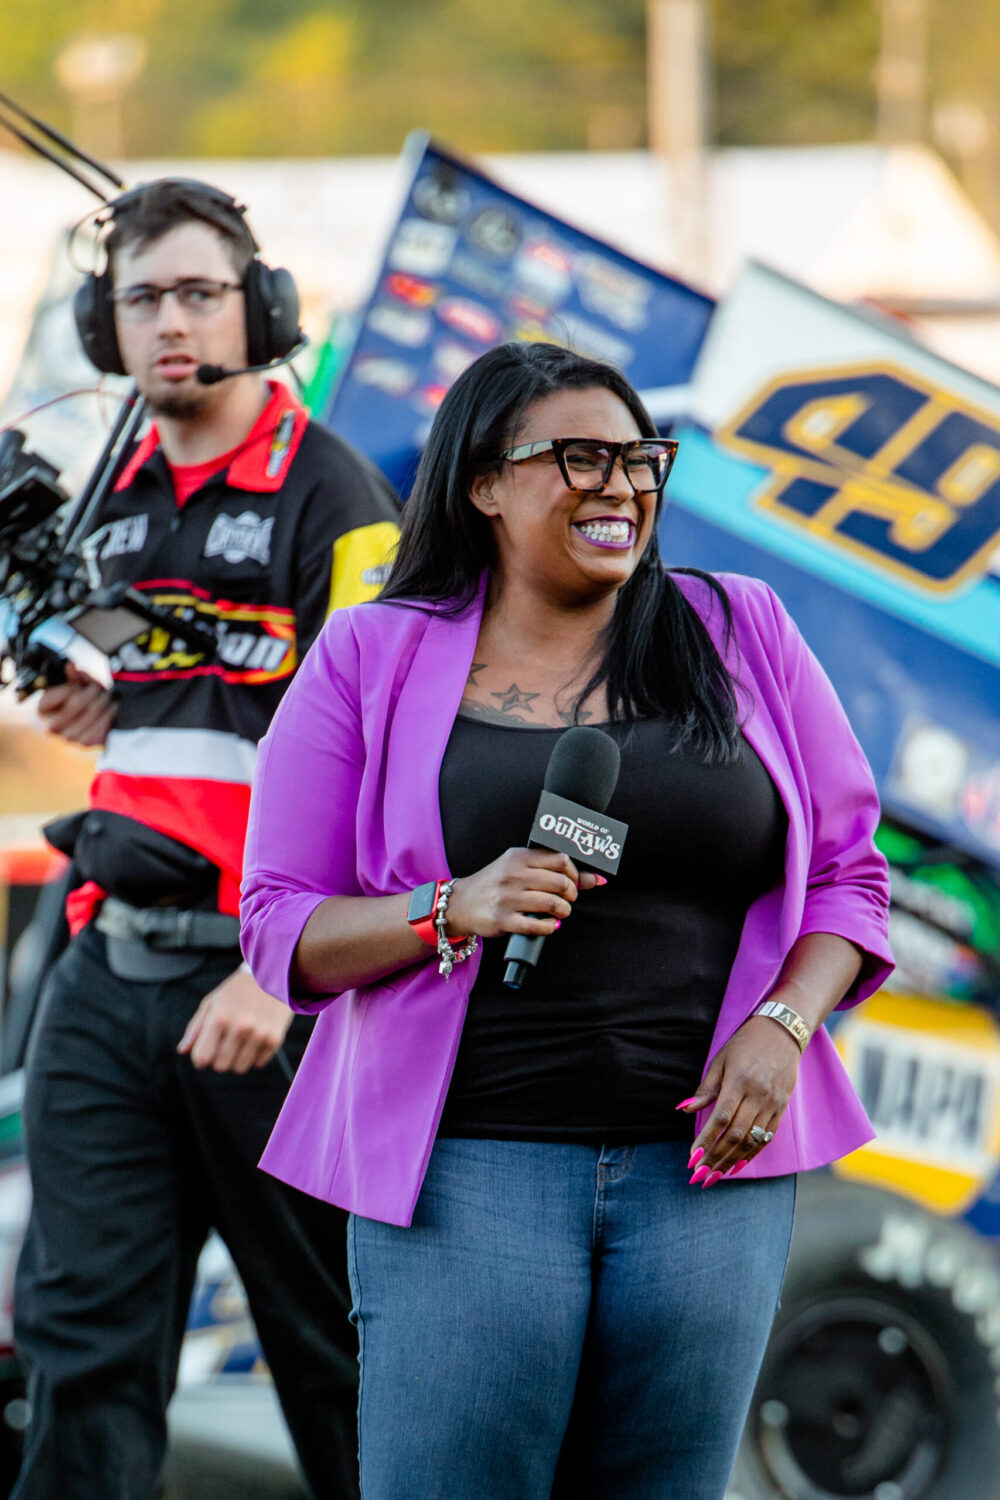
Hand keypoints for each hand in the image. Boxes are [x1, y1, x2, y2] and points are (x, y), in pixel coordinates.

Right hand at [37, 664, 115, 745]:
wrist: (99, 724)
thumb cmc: (86, 702)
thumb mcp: (79, 686)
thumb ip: (75, 677)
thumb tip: (70, 666)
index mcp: (44, 710)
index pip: (53, 696)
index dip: (70, 687)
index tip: (82, 684)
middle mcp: (52, 726)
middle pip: (75, 703)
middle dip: (92, 692)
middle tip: (100, 688)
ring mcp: (68, 737)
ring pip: (89, 714)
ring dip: (103, 703)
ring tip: (109, 697)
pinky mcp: (85, 744)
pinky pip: (98, 727)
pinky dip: (108, 716)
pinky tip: (111, 710)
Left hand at [178, 965, 292, 1072]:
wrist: (273, 976)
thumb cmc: (236, 991)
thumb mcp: (212, 1002)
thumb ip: (196, 1028)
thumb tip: (182, 1051)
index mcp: (220, 1018)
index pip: (202, 1057)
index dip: (200, 1059)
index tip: (204, 1052)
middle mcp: (240, 1027)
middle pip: (221, 1066)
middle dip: (218, 1059)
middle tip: (223, 1045)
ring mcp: (259, 1034)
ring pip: (240, 1068)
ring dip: (237, 1059)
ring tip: (240, 1041)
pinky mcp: (274, 1039)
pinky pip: (258, 1064)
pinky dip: (254, 1056)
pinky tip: (255, 1039)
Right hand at [445, 848, 603, 939]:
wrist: (459, 903)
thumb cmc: (494, 884)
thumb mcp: (517, 868)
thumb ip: (550, 870)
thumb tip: (595, 879)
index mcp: (518, 857)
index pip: (560, 859)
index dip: (575, 873)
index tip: (575, 882)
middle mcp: (513, 875)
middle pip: (561, 882)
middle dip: (572, 894)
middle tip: (568, 900)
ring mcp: (508, 898)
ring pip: (553, 904)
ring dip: (564, 911)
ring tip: (560, 913)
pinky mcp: (503, 920)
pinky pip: (538, 925)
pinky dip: (550, 927)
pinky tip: (549, 925)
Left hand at [679, 1015, 802, 1184]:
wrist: (782, 1033)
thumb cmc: (745, 1044)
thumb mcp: (721, 1059)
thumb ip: (706, 1088)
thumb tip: (685, 1108)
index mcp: (739, 1081)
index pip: (720, 1119)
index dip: (706, 1141)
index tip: (692, 1158)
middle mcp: (757, 1095)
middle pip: (735, 1135)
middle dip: (716, 1158)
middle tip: (701, 1175)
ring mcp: (772, 1103)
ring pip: (751, 1140)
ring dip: (732, 1161)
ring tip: (716, 1176)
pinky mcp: (782, 1108)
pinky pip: (767, 1137)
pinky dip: (752, 1153)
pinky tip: (738, 1165)